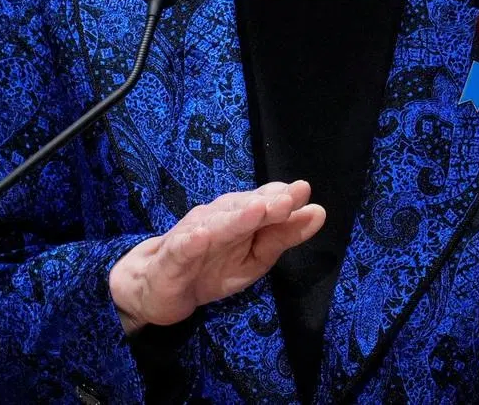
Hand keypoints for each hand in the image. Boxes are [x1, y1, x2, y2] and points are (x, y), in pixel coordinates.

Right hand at [108, 180, 324, 333]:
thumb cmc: (212, 267)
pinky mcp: (173, 254)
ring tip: (258, 210)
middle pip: (243, 207)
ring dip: (237, 215)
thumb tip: (319, 212)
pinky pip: (183, 246)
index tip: (303, 191)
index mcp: (241, 215)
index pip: (264, 201)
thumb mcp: (255, 259)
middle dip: (265, 203)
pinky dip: (192, 240)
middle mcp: (219, 215)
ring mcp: (195, 232)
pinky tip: (203, 236)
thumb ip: (284, 235)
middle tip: (288, 200)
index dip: (282, 197)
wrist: (159, 287)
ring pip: (217, 222)